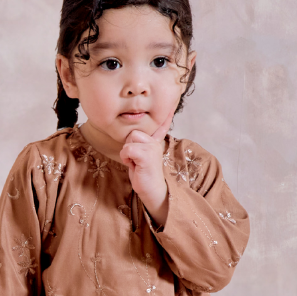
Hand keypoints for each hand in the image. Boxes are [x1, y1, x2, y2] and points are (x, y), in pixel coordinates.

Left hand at [119, 112, 172, 226]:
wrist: (151, 191)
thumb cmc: (144, 174)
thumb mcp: (141, 156)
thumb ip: (138, 145)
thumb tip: (131, 136)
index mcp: (155, 141)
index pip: (161, 125)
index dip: (166, 114)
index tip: (170, 104)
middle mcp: (155, 142)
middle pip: (132, 132)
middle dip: (128, 146)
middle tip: (135, 159)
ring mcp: (152, 148)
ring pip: (129, 140)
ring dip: (126, 153)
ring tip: (135, 162)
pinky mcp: (146, 155)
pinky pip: (127, 149)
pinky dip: (126, 158)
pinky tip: (134, 166)